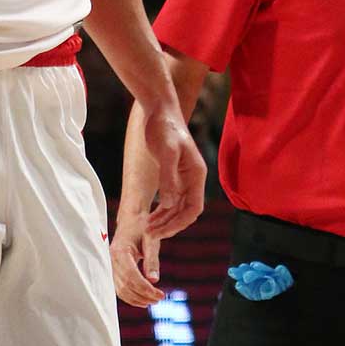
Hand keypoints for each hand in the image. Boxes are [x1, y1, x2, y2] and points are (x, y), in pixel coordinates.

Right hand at [111, 215, 164, 307]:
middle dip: (143, 296)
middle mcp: (111, 260)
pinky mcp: (112, 270)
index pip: (132, 277)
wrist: (130, 220)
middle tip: (159, 299)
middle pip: (125, 286)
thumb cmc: (141, 227)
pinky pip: (119, 287)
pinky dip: (130, 296)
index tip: (159, 295)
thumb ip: (151, 261)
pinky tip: (142, 299)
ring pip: (120, 290)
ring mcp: (110, 266)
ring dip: (137, 299)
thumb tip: (154, 280)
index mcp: (120, 252)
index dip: (146, 289)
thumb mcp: (150, 241)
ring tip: (153, 301)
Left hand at [141, 105, 206, 238]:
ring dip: (164, 220)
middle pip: (185, 211)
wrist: (160, 111)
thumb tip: (168, 204)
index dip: (180, 222)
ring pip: (177, 208)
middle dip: (169, 225)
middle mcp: (193, 179)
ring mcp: (184, 179)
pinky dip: (161, 211)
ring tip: (147, 229)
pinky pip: (170, 200)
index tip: (163, 232)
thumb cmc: (165, 128)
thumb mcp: (165, 152)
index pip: (194, 207)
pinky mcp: (173, 176)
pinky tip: (149, 218)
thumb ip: (168, 178)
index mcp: (197, 174)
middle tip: (150, 234)